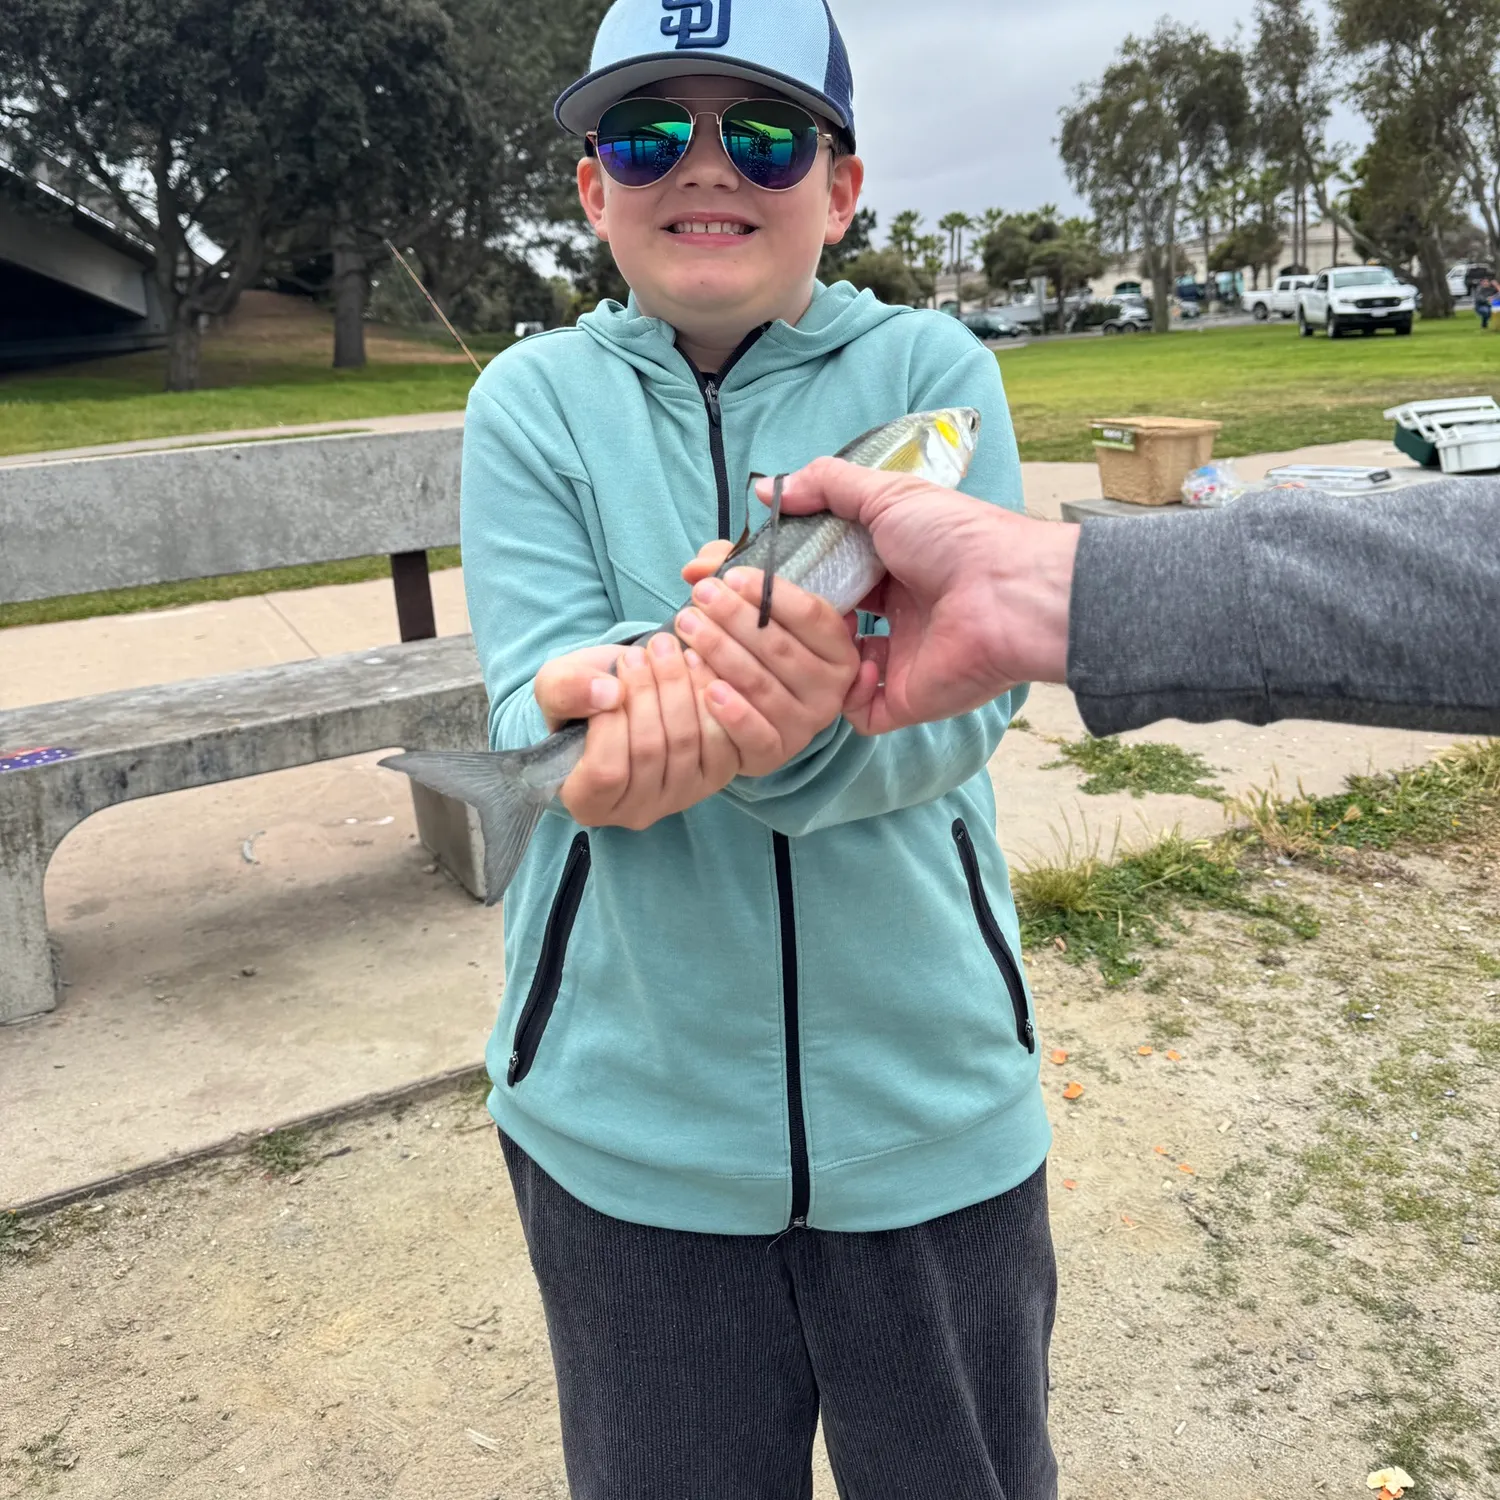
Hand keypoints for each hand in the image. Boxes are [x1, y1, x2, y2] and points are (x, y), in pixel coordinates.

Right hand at [535, 635, 781, 830]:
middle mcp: (635, 812)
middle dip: (649, 691)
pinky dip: (712, 700)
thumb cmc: (584, 699)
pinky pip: (724, 743)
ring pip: (687, 742)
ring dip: (680, 687)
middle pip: (650, 752)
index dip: (612, 721)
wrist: (626, 694)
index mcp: (588, 802)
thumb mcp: (557, 686)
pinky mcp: (715, 778)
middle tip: (648, 649)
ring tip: (669, 648)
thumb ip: (567, 689)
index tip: (614, 676)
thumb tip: (608, 693)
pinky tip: (697, 666)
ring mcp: (679, 799)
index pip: (606, 772)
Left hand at [672, 558, 860, 772]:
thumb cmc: (751, 649)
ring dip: (721, 652)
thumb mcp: (752, 607)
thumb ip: (728, 573)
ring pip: (762, 684)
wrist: (739, 712)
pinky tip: (706, 687)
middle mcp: (832, 688)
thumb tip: (697, 568)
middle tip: (701, 597)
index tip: (730, 577)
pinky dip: (731, 711)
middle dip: (736, 617)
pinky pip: (756, 732)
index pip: (812, 615)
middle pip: (781, 647)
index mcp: (839, 648)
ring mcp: (807, 724)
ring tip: (687, 626)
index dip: (772, 593)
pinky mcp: (777, 752)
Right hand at [763, 459, 1079, 733]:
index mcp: (893, 566)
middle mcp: (897, 614)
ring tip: (811, 639)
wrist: (1006, 594)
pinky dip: (849, 696)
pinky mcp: (907, 699)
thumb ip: (827, 486)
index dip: (796, 575)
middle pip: (828, 624)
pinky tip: (860, 668)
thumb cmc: (953, 538)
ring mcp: (901, 659)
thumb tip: (766, 487)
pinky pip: (861, 712)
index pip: (830, 575)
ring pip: (837, 670)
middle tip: (767, 611)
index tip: (759, 574)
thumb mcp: (885, 495)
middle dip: (797, 619)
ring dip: (816, 658)